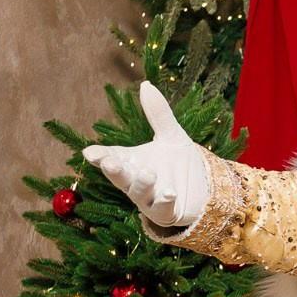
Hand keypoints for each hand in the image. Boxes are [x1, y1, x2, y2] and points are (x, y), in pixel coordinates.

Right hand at [82, 82, 210, 227]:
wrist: (206, 187)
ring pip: (139, 194)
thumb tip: (145, 84)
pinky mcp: (167, 212)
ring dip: (142, 184)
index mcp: (132, 162)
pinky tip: (170, 192)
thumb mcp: (172, 135)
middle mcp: (136, 181)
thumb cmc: (181, 163)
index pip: (111, 157)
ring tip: (148, 172)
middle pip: (121, 177)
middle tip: (109, 162)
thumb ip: (158, 114)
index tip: (90, 152)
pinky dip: (165, 201)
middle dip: (114, 171)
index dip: (100, 156)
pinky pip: (163, 209)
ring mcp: (149, 199)